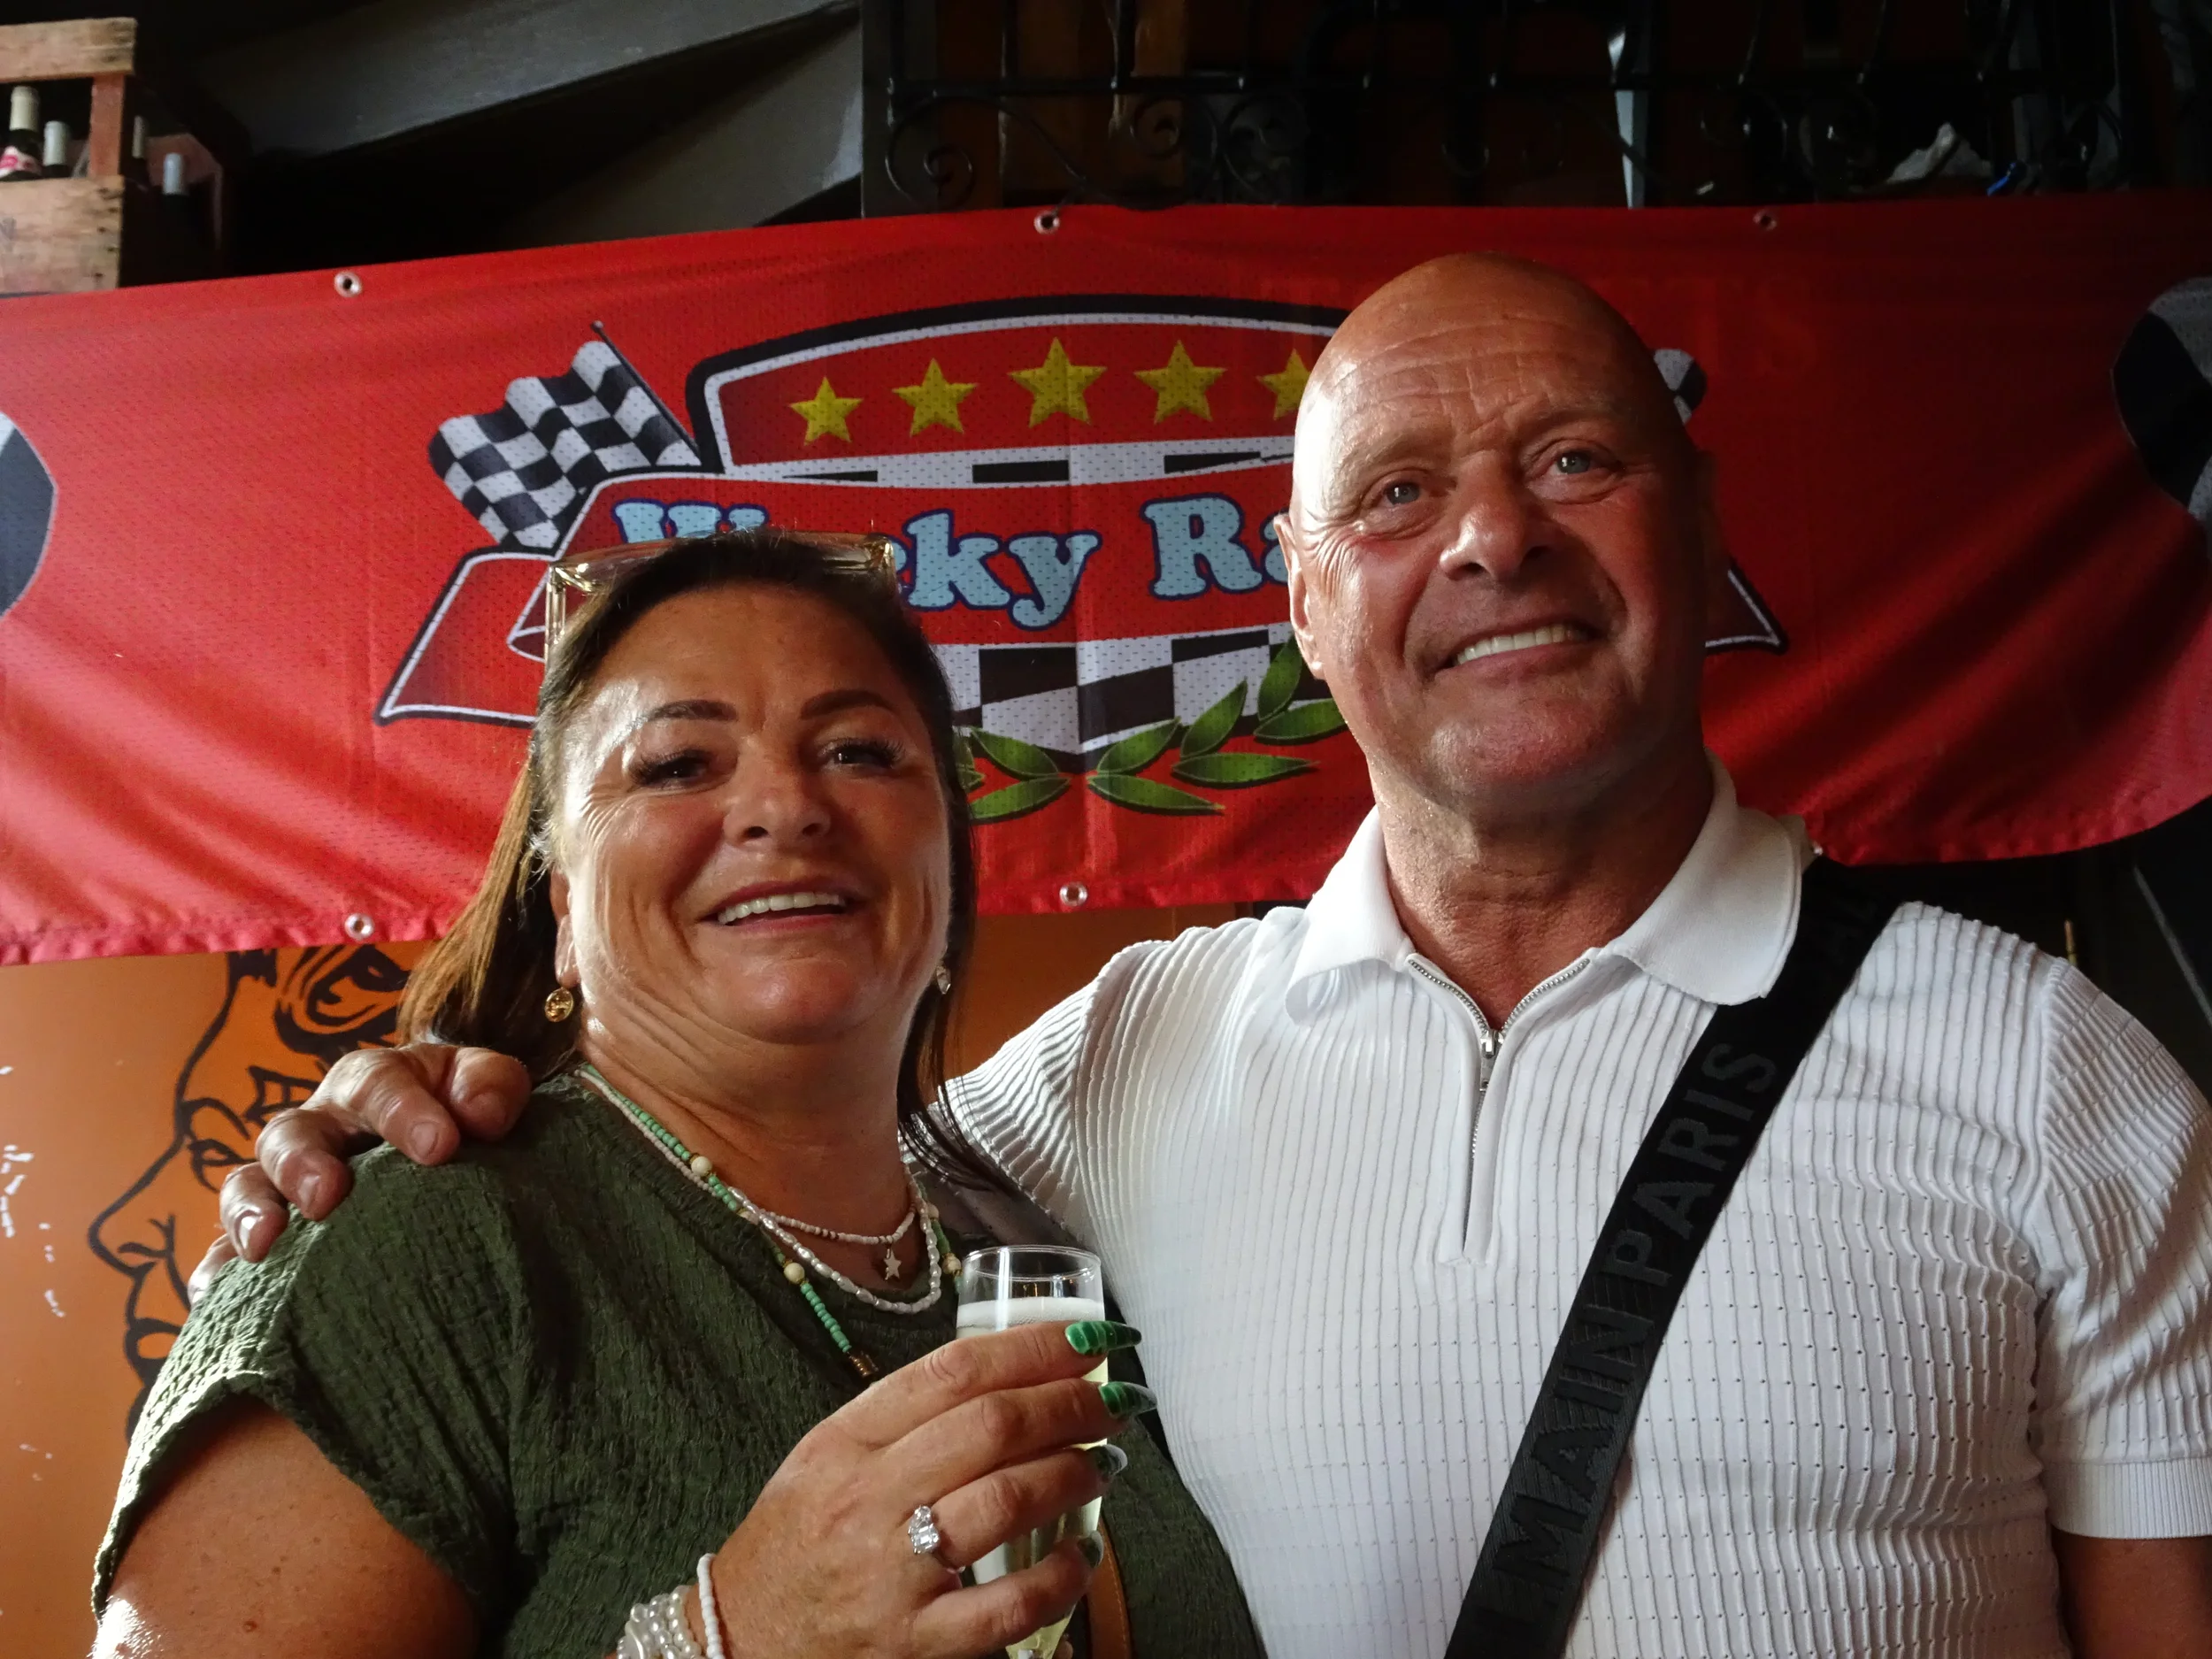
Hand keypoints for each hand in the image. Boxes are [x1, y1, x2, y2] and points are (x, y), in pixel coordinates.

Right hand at [188, 1044, 531, 1302]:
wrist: (438, 1150)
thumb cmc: (461, 1119)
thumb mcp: (484, 1090)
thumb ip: (492, 1088)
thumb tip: (483, 1114)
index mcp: (371, 1085)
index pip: (376, 1084)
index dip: (402, 1111)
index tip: (439, 1147)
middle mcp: (318, 1127)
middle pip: (292, 1133)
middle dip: (305, 1162)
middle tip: (328, 1196)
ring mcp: (283, 1181)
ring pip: (248, 1185)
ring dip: (251, 1212)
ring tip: (264, 1245)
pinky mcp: (265, 1235)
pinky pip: (224, 1251)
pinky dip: (218, 1270)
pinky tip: (218, 1292)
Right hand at [695, 1319, 1149, 1658]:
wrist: (738, 1646)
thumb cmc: (794, 1546)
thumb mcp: (825, 1459)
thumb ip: (902, 1418)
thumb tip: (1005, 1373)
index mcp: (846, 1442)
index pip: (954, 1371)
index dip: (1035, 1345)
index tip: (1088, 1336)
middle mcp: (868, 1500)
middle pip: (992, 1426)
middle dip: (1072, 1401)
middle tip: (1114, 1397)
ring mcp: (895, 1574)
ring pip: (1008, 1499)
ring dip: (1075, 1470)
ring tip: (1106, 1460)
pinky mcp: (919, 1644)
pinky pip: (1011, 1602)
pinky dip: (1062, 1574)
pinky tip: (1084, 1554)